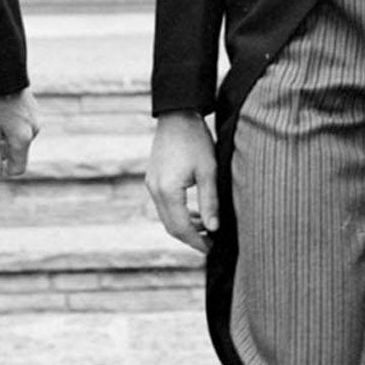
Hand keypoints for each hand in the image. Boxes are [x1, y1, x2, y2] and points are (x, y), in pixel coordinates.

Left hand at [0, 89, 38, 178]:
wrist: (2, 72)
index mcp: (23, 140)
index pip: (17, 169)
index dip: (2, 171)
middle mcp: (33, 132)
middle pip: (17, 154)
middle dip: (1, 151)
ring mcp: (34, 119)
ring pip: (18, 138)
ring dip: (4, 136)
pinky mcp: (32, 109)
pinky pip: (20, 125)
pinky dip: (9, 124)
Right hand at [146, 112, 218, 252]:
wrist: (177, 115)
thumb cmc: (196, 140)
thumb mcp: (208, 172)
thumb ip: (210, 202)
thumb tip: (214, 228)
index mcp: (168, 190)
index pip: (181, 227)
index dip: (196, 241)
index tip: (211, 249)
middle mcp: (155, 190)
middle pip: (171, 226)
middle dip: (190, 238)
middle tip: (211, 244)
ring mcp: (151, 184)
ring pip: (167, 217)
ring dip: (185, 226)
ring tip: (207, 229)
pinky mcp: (153, 179)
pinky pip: (164, 204)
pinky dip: (179, 213)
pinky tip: (195, 214)